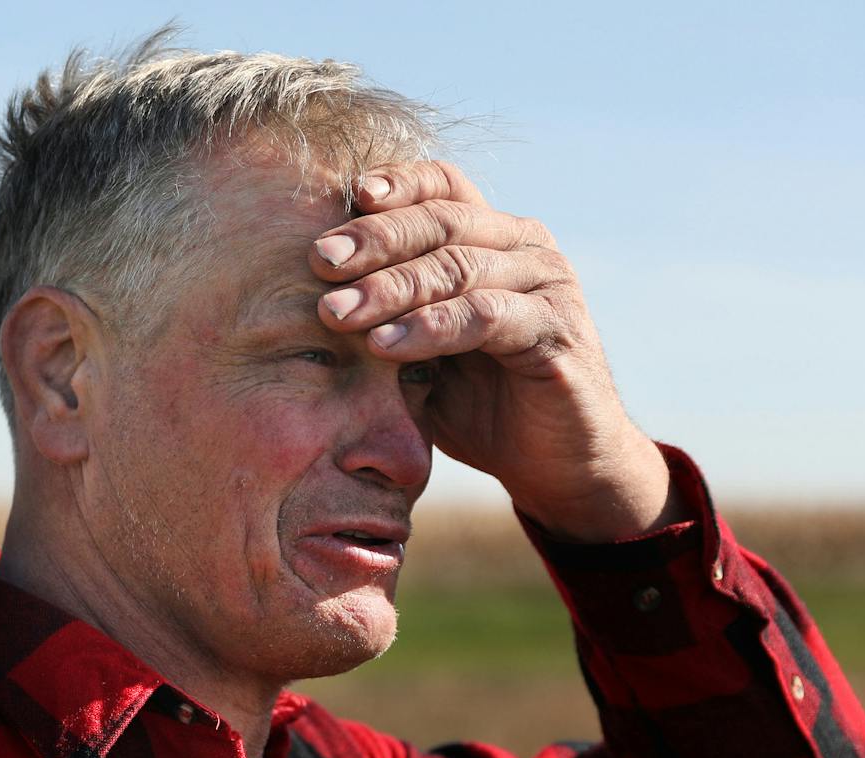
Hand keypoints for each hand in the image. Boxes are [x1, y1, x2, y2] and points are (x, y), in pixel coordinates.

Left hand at [309, 161, 683, 540]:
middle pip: (441, 221)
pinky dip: (430, 328)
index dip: (396, 183)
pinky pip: (484, 317)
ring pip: (457, 267)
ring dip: (390, 289)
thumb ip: (385, 320)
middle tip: (319, 262)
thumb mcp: (423, 357)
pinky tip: (385, 346)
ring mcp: (547, 285)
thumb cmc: (483, 406)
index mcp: (494, 240)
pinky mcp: (555, 331)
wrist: (556, 466)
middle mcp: (526, 249)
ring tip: (336, 314)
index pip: (443, 186)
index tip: (343, 198)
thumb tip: (309, 299)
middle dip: (374, 240)